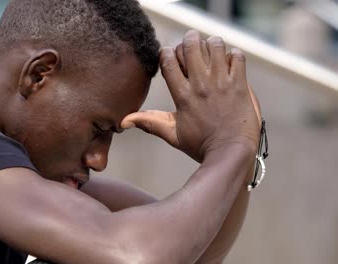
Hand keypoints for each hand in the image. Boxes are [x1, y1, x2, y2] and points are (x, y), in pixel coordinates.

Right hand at [121, 30, 260, 161]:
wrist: (231, 153)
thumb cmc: (201, 146)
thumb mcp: (172, 135)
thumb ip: (149, 123)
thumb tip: (123, 122)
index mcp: (182, 95)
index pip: (168, 60)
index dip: (167, 52)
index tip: (171, 57)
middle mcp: (200, 85)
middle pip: (190, 46)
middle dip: (189, 41)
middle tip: (193, 47)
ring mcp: (221, 83)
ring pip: (215, 46)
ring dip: (212, 45)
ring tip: (212, 53)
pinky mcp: (240, 84)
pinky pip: (236, 56)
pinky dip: (233, 55)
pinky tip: (229, 64)